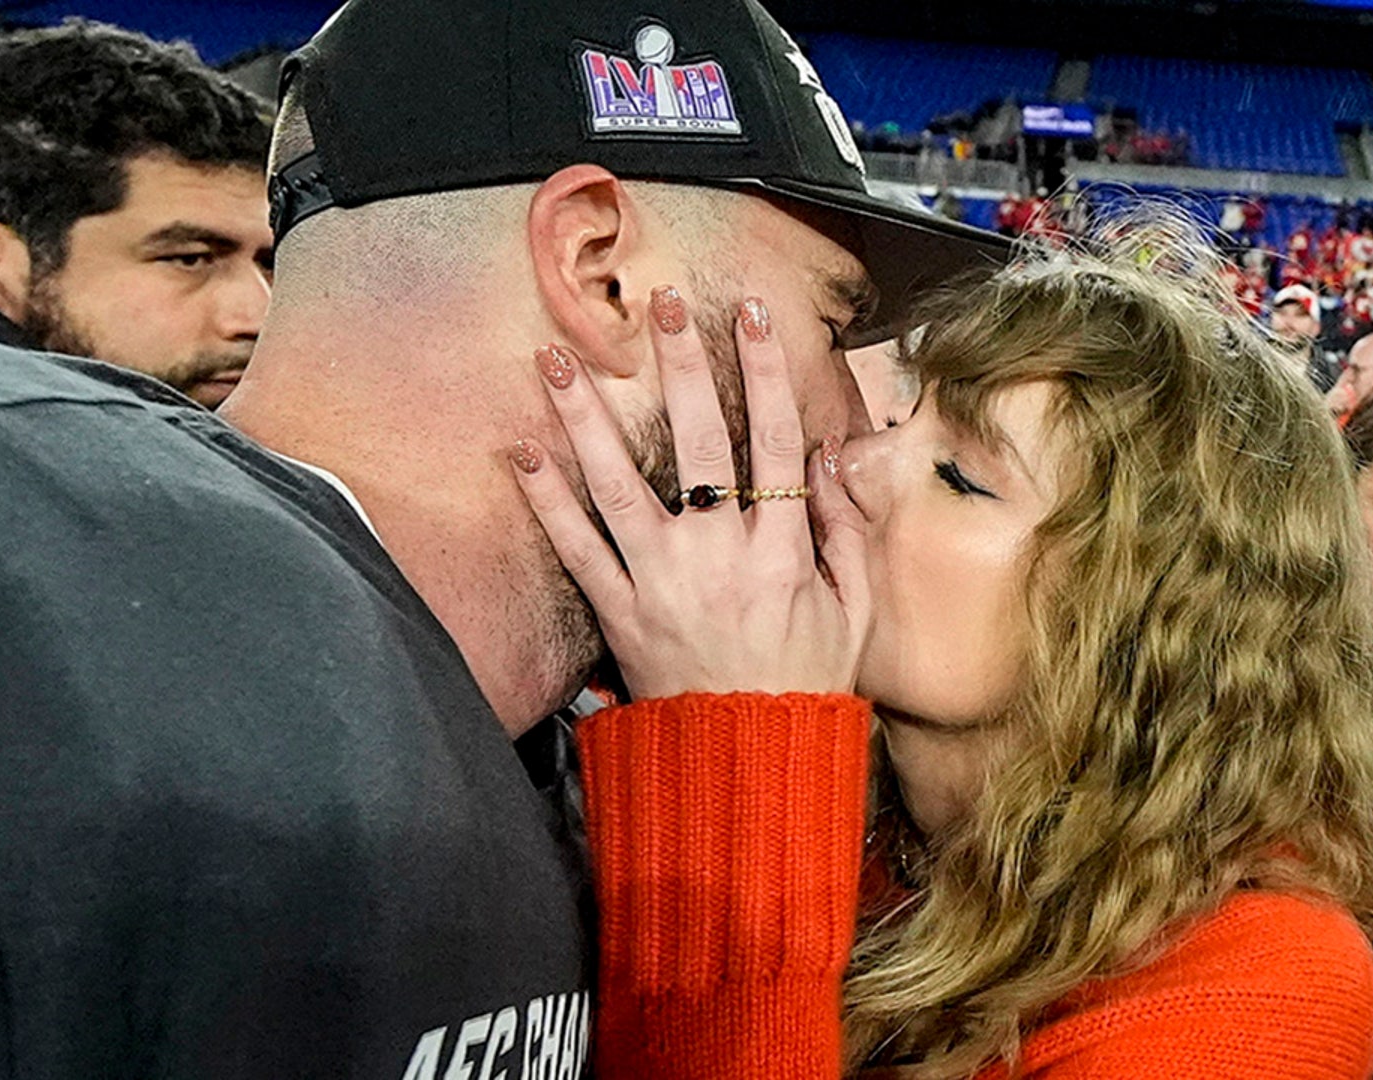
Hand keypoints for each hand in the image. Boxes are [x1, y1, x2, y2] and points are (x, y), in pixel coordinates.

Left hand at [510, 285, 870, 698]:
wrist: (749, 763)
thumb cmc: (805, 685)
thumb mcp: (853, 611)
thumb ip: (844, 532)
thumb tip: (829, 457)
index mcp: (782, 551)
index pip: (775, 440)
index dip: (765, 370)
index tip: (749, 313)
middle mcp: (719, 557)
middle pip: (700, 441)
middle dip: (681, 365)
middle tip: (661, 303)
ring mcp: (661, 583)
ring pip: (619, 485)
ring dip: (586, 417)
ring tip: (557, 357)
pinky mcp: (618, 614)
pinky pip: (576, 549)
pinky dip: (546, 501)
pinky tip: (519, 452)